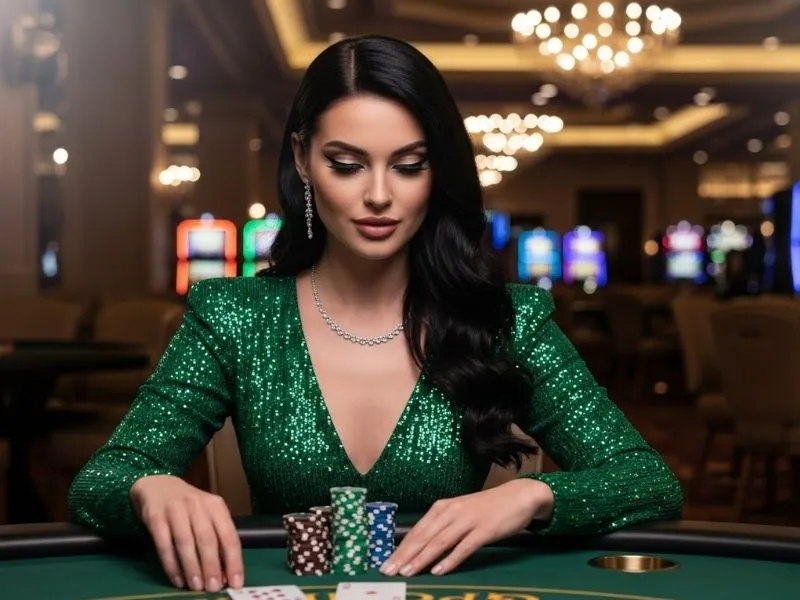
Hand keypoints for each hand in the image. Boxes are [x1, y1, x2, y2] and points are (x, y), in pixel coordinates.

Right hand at [130, 474, 242, 592]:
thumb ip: (216, 539)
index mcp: (216, 505)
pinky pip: (164, 544)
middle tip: (213, 588)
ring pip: (186, 542)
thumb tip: (225, 573)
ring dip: (192, 568)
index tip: (235, 582)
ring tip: (196, 587)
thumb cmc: (188, 506)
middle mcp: (197, 505)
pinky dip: (171, 565)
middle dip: (212, 566)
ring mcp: (175, 509)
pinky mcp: (155, 517)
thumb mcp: (207, 514)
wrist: (158, 485)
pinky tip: (177, 580)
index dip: (233, 561)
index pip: (229, 535)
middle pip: (207, 539)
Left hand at [380, 478, 553, 576]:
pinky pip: (464, 547)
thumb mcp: (460, 513)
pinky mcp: (484, 530)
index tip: (385, 563)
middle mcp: (451, 512)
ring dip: (422, 559)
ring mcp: (468, 520)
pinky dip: (450, 559)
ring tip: (407, 572)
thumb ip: (442, 527)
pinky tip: (439, 570)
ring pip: (439, 542)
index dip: (400, 548)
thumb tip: (420, 546)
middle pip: (424, 536)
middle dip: (404, 555)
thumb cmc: (486, 508)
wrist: (518, 496)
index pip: (417, 531)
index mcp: (443, 507)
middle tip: (388, 571)